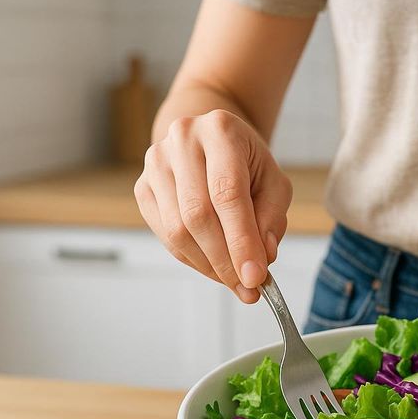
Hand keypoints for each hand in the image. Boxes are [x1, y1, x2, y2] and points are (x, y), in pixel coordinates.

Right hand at [134, 109, 291, 302]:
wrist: (212, 141)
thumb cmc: (246, 163)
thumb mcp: (274, 183)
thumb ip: (272, 219)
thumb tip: (262, 258)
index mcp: (220, 131)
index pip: (227, 194)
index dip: (241, 240)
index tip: (256, 276)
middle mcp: (182, 140)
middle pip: (197, 215)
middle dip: (225, 260)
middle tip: (247, 287)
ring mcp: (156, 163)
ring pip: (177, 230)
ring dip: (209, 265)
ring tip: (234, 280)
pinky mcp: (142, 187)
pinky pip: (165, 236)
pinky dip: (192, 259)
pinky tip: (213, 264)